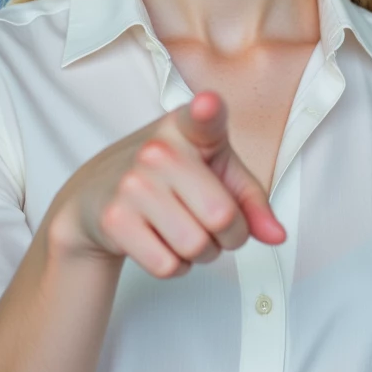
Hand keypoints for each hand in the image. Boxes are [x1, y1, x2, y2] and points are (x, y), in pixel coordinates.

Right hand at [47, 90, 285, 276]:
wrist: (94, 196)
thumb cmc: (169, 179)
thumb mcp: (216, 174)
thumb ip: (252, 201)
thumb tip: (277, 236)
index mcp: (187, 128)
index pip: (202, 118)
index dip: (207, 111)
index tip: (208, 104)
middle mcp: (158, 150)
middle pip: (222, 217)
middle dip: (229, 235)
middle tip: (212, 224)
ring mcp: (132, 184)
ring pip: (196, 247)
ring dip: (203, 254)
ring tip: (185, 232)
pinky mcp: (114, 219)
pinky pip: (168, 266)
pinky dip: (176, 266)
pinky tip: (162, 243)